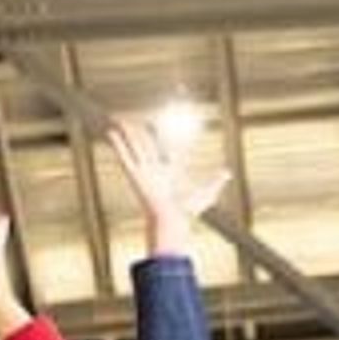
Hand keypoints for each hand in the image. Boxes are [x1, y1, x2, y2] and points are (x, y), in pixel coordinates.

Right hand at [103, 113, 229, 257]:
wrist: (171, 219)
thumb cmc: (186, 211)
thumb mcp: (205, 192)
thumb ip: (215, 181)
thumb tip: (228, 173)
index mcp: (168, 172)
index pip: (164, 150)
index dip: (161, 137)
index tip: (156, 125)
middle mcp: (154, 170)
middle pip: (145, 145)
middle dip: (138, 132)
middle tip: (131, 120)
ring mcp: (143, 171)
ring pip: (134, 146)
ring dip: (126, 133)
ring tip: (117, 120)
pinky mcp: (134, 175)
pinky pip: (124, 156)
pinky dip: (117, 145)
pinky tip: (110, 133)